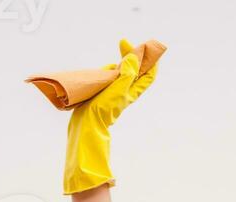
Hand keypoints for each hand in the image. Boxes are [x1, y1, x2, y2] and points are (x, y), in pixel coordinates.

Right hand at [63, 38, 159, 193]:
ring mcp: (114, 93)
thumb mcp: (117, 90)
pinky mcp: (103, 94)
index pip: (149, 75)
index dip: (150, 60)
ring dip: (118, 62)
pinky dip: (107, 71)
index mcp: (132, 91)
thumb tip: (134, 58)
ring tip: (111, 59)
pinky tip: (103, 71)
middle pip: (135, 70)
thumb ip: (127, 74)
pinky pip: (108, 78)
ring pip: (120, 73)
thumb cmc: (102, 110)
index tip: (144, 45)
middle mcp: (125, 92)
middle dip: (132, 55)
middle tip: (123, 43)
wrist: (85, 125)